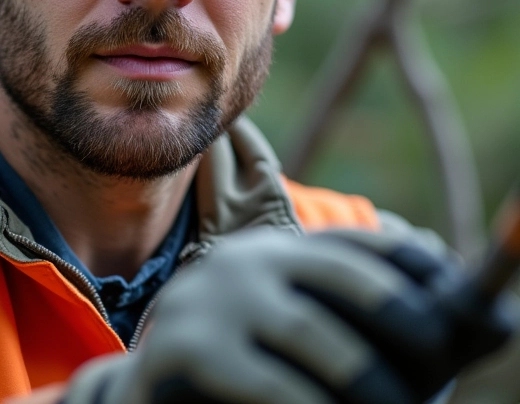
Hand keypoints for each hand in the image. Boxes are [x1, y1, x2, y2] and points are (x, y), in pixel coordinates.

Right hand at [63, 229, 517, 403]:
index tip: (472, 309)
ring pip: (326, 345)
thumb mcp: (303, 333)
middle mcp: (253, 261)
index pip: (366, 246)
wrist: (151, 387)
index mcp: (281, 251)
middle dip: (414, 330)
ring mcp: (219, 300)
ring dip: (377, 390)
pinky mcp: (191, 350)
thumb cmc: (246, 364)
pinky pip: (277, 388)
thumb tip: (499, 319)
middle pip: (356, 281)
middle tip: (438, 378)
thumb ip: (378, 326)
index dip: (424, 271)